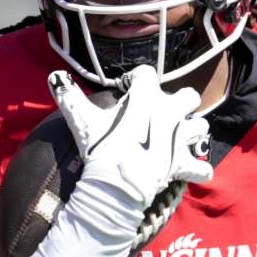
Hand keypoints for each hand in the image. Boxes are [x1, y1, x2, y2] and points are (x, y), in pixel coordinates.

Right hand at [49, 65, 212, 209]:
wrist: (116, 182)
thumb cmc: (101, 146)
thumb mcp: (82, 119)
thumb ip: (69, 96)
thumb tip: (54, 77)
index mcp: (147, 97)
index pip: (146, 74)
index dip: (135, 80)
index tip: (125, 90)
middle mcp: (170, 113)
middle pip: (189, 96)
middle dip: (180, 102)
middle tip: (164, 113)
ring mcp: (180, 138)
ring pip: (201, 127)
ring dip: (193, 132)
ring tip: (181, 138)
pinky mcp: (183, 164)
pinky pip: (201, 169)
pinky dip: (198, 172)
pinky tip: (193, 173)